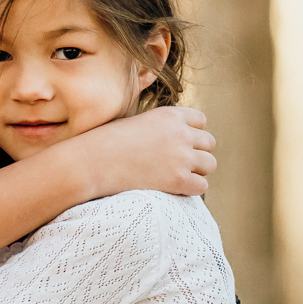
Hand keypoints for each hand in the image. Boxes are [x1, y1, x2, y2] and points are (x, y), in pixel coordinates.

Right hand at [68, 105, 216, 197]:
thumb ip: (160, 127)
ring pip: (209, 164)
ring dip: (197, 171)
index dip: (191, 133)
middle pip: (209, 143)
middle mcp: (180, 133)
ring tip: (178, 176)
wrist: (93, 162)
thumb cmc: (107, 143)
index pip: (201, 120)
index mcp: (170, 114)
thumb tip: (173, 141)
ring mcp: (181, 157)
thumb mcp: (136, 122)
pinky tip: (175, 189)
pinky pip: (202, 185)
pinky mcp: (178, 179)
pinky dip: (191, 189)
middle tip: (178, 163)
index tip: (178, 143)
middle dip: (197, 152)